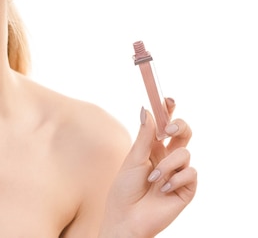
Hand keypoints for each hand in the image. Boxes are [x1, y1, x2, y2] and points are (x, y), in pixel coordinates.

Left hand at [100, 99, 197, 237]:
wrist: (127, 218)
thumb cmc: (124, 190)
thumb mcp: (132, 159)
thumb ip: (144, 136)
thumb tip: (146, 109)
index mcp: (153, 148)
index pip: (165, 124)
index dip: (169, 110)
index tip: (168, 98)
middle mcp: (167, 157)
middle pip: (184, 133)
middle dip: (180, 126)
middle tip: (169, 130)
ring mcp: (178, 172)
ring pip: (185, 153)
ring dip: (168, 165)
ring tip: (153, 179)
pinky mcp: (187, 188)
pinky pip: (190, 173)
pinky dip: (175, 179)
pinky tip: (162, 189)